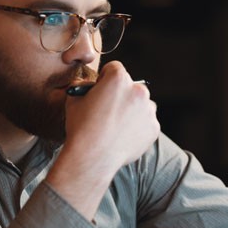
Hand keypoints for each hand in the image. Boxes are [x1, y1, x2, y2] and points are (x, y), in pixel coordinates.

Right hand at [45, 61, 158, 217]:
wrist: (92, 158)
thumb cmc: (81, 128)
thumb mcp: (73, 99)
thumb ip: (83, 86)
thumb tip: (88, 86)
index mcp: (118, 79)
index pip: (114, 69)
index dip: (104, 79)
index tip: (101, 90)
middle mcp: (138, 91)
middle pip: (130, 87)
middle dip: (121, 95)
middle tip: (108, 111)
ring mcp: (148, 110)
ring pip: (141, 105)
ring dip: (131, 111)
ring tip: (114, 126)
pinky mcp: (153, 128)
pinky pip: (146, 123)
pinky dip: (137, 127)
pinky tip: (121, 136)